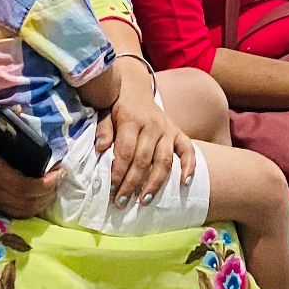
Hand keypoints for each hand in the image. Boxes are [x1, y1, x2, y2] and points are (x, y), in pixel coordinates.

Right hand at [0, 110, 58, 218]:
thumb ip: (0, 115)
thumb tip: (23, 110)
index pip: (25, 186)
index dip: (46, 183)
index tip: (59, 170)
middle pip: (28, 202)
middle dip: (49, 193)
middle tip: (59, 175)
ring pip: (22, 211)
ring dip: (41, 202)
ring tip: (51, 186)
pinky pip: (13, 212)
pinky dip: (29, 208)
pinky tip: (36, 196)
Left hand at [95, 67, 194, 204]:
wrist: (134, 86)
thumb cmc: (117, 105)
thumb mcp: (105, 112)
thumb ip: (103, 130)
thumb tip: (99, 148)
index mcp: (131, 120)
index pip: (126, 151)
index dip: (119, 172)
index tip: (112, 189)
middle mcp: (152, 125)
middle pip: (143, 160)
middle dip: (132, 183)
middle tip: (122, 202)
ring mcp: (167, 129)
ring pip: (164, 160)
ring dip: (155, 183)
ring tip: (144, 201)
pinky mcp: (178, 132)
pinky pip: (188, 150)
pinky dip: (189, 166)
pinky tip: (184, 183)